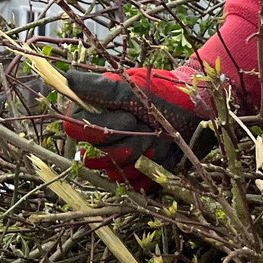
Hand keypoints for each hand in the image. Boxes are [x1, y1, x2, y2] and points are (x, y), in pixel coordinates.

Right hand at [60, 67, 217, 187]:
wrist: (194, 109)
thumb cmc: (162, 93)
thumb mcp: (130, 87)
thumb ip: (98, 87)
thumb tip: (67, 78)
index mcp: (94, 115)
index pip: (76, 132)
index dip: (100, 128)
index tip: (127, 116)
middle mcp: (102, 138)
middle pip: (100, 156)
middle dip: (128, 140)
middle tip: (146, 123)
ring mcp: (119, 158)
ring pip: (116, 172)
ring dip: (142, 154)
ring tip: (157, 136)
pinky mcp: (137, 174)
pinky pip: (133, 184)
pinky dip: (150, 170)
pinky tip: (162, 154)